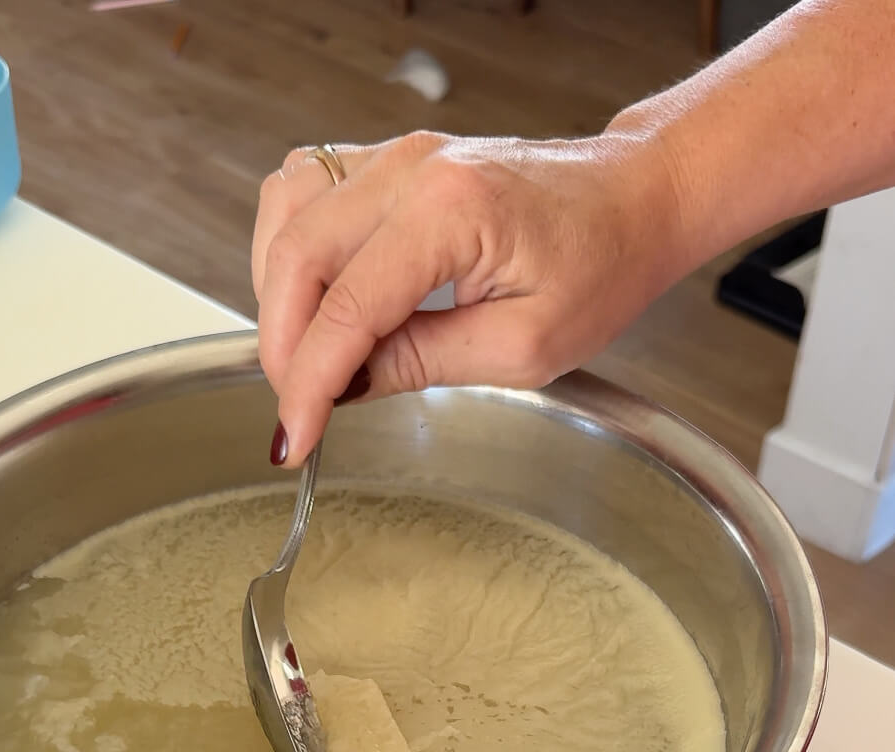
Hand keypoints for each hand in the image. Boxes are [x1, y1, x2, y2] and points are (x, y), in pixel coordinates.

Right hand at [252, 128, 684, 464]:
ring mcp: (395, 155)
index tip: (294, 438)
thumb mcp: (523, 346)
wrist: (634, 199)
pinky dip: (289, 252)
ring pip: (286, 215)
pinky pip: (304, 192)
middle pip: (296, 254)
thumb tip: (346, 387)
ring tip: (303, 357)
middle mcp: (411, 168)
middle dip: (281, 345)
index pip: (347, 308)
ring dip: (276, 294)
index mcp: (451, 211)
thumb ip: (423, 362)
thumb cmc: (601, 265)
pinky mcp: (389, 160)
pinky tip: (308, 300)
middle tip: (295, 408)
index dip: (309, 383)